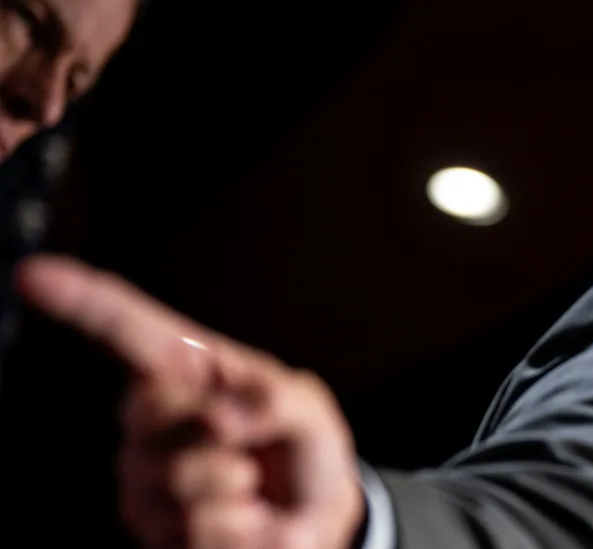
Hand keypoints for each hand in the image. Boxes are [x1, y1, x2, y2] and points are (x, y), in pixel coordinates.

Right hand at [18, 255, 366, 548]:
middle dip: (219, 430)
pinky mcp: (146, 521)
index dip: (80, 302)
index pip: (127, 329)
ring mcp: (142, 469)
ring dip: (233, 484)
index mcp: (189, 366)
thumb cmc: (302, 448)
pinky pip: (190, 526)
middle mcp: (153, 413)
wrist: (310, 515)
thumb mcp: (310, 410)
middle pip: (152, 408)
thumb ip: (278, 400)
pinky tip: (240, 513)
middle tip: (251, 442)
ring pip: (176, 476)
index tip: (34, 277)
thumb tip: (218, 418)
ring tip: (248, 481)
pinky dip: (234, 524)